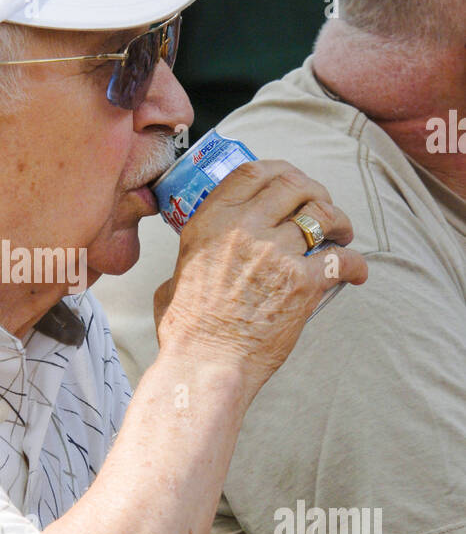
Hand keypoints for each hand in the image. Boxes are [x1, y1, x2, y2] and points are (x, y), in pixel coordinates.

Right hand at [153, 160, 368, 398]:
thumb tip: (202, 256)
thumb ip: (194, 256)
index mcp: (211, 221)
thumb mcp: (176, 275)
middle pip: (294, 185)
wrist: (206, 364)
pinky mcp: (302, 283)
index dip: (280, 170)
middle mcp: (244, 229)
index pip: (253, 171)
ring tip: (343, 232)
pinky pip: (342, 260)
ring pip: (323, 215)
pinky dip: (355, 265)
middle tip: (322, 204)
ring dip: (339, 220)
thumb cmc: (187, 329)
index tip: (292, 180)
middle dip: (315, 190)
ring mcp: (275, 254)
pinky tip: (356, 272)